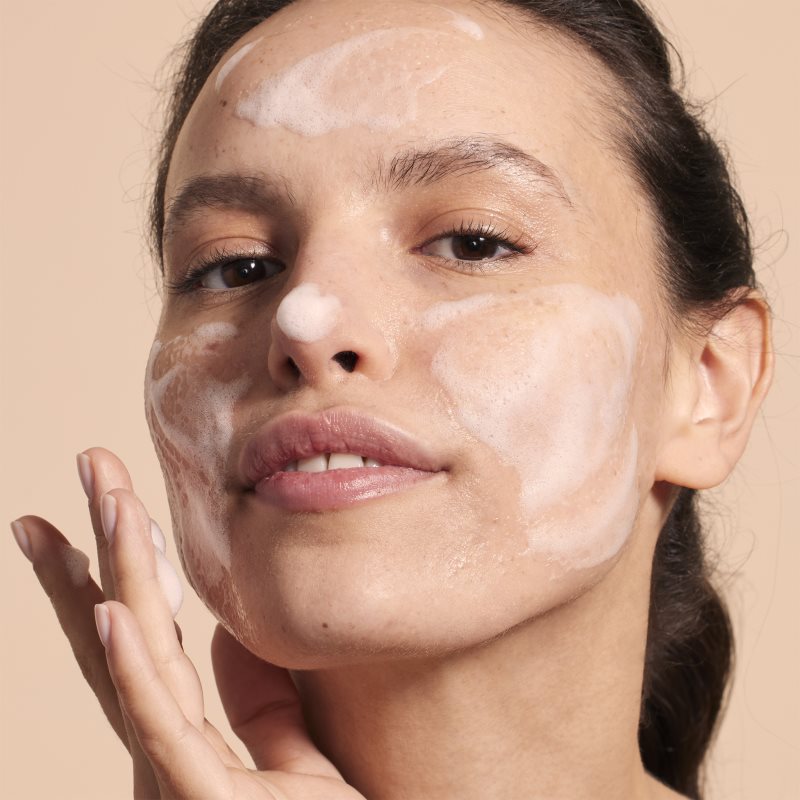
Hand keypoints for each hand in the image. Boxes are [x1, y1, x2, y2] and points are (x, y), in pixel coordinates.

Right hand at [12, 447, 365, 799]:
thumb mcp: (293, 762)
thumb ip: (259, 705)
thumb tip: (230, 634)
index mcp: (190, 737)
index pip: (142, 637)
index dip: (110, 570)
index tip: (91, 508)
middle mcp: (170, 752)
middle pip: (125, 633)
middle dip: (102, 547)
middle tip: (88, 464)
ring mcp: (179, 781)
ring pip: (137, 663)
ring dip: (120, 576)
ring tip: (103, 504)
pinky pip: (167, 728)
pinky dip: (133, 669)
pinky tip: (113, 611)